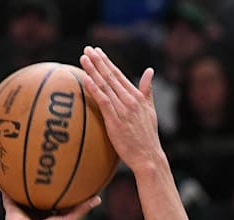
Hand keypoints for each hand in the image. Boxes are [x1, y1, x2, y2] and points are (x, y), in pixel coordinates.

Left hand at [80, 46, 160, 173]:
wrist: (148, 156)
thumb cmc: (147, 137)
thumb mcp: (150, 110)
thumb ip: (147, 90)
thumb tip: (150, 71)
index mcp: (137, 97)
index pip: (119, 75)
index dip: (107, 62)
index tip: (97, 52)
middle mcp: (130, 100)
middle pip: (111, 77)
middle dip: (98, 62)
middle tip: (87, 49)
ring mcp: (123, 110)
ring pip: (106, 86)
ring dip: (94, 71)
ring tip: (83, 59)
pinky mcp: (116, 121)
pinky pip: (103, 102)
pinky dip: (95, 90)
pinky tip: (86, 80)